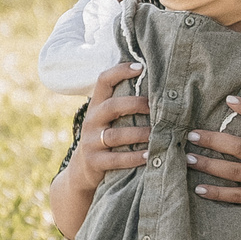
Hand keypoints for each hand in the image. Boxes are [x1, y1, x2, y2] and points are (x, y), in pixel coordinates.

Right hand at [64, 60, 150, 188]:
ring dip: (140, 134)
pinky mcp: (95, 162)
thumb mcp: (108, 120)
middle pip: (112, 106)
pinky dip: (135, 158)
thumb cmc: (105, 139)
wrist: (82, 172)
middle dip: (135, 104)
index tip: (141, 67)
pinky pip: (116, 159)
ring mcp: (91, 142)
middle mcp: (91, 121)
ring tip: (158, 134)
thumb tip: (157, 84)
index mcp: (96, 106)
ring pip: (116, 135)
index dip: (120, 71)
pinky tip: (151, 156)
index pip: (103, 81)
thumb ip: (124, 104)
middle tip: (156, 107)